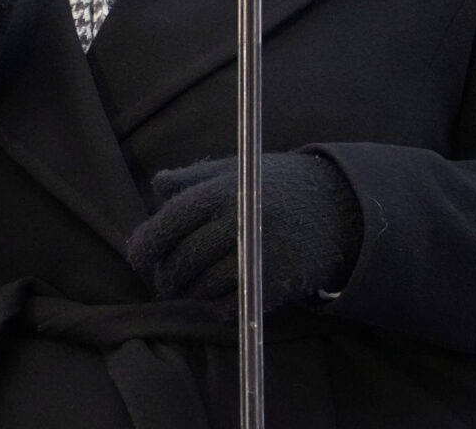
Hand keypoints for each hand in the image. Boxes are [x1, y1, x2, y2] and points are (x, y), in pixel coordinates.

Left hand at [126, 152, 359, 306]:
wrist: (339, 209)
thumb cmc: (277, 186)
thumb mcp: (236, 170)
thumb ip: (194, 177)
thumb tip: (158, 184)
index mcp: (224, 191)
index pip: (171, 222)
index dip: (146, 243)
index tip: (137, 256)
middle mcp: (239, 222)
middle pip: (183, 259)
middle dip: (165, 274)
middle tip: (161, 279)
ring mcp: (259, 255)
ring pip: (203, 286)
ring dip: (188, 291)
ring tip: (185, 286)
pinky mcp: (275, 282)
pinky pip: (230, 304)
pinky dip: (213, 306)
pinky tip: (212, 297)